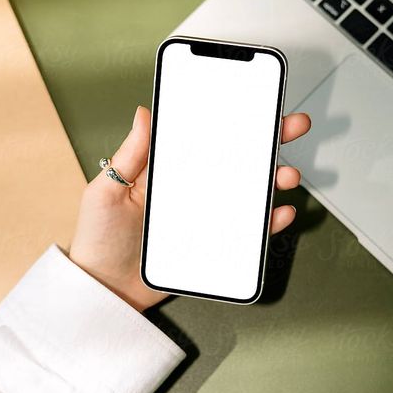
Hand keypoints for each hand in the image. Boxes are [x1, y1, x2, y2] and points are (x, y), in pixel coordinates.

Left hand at [69, 106, 310, 311]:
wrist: (105, 289)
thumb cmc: (99, 239)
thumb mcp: (107, 192)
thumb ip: (129, 156)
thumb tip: (143, 114)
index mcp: (167, 170)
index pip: (205, 139)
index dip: (232, 121)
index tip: (257, 104)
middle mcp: (191, 189)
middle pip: (236, 160)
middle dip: (268, 141)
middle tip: (292, 126)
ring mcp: (205, 215)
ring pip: (248, 192)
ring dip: (273, 179)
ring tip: (286, 175)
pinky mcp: (214, 243)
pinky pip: (248, 231)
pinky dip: (268, 222)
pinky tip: (280, 213)